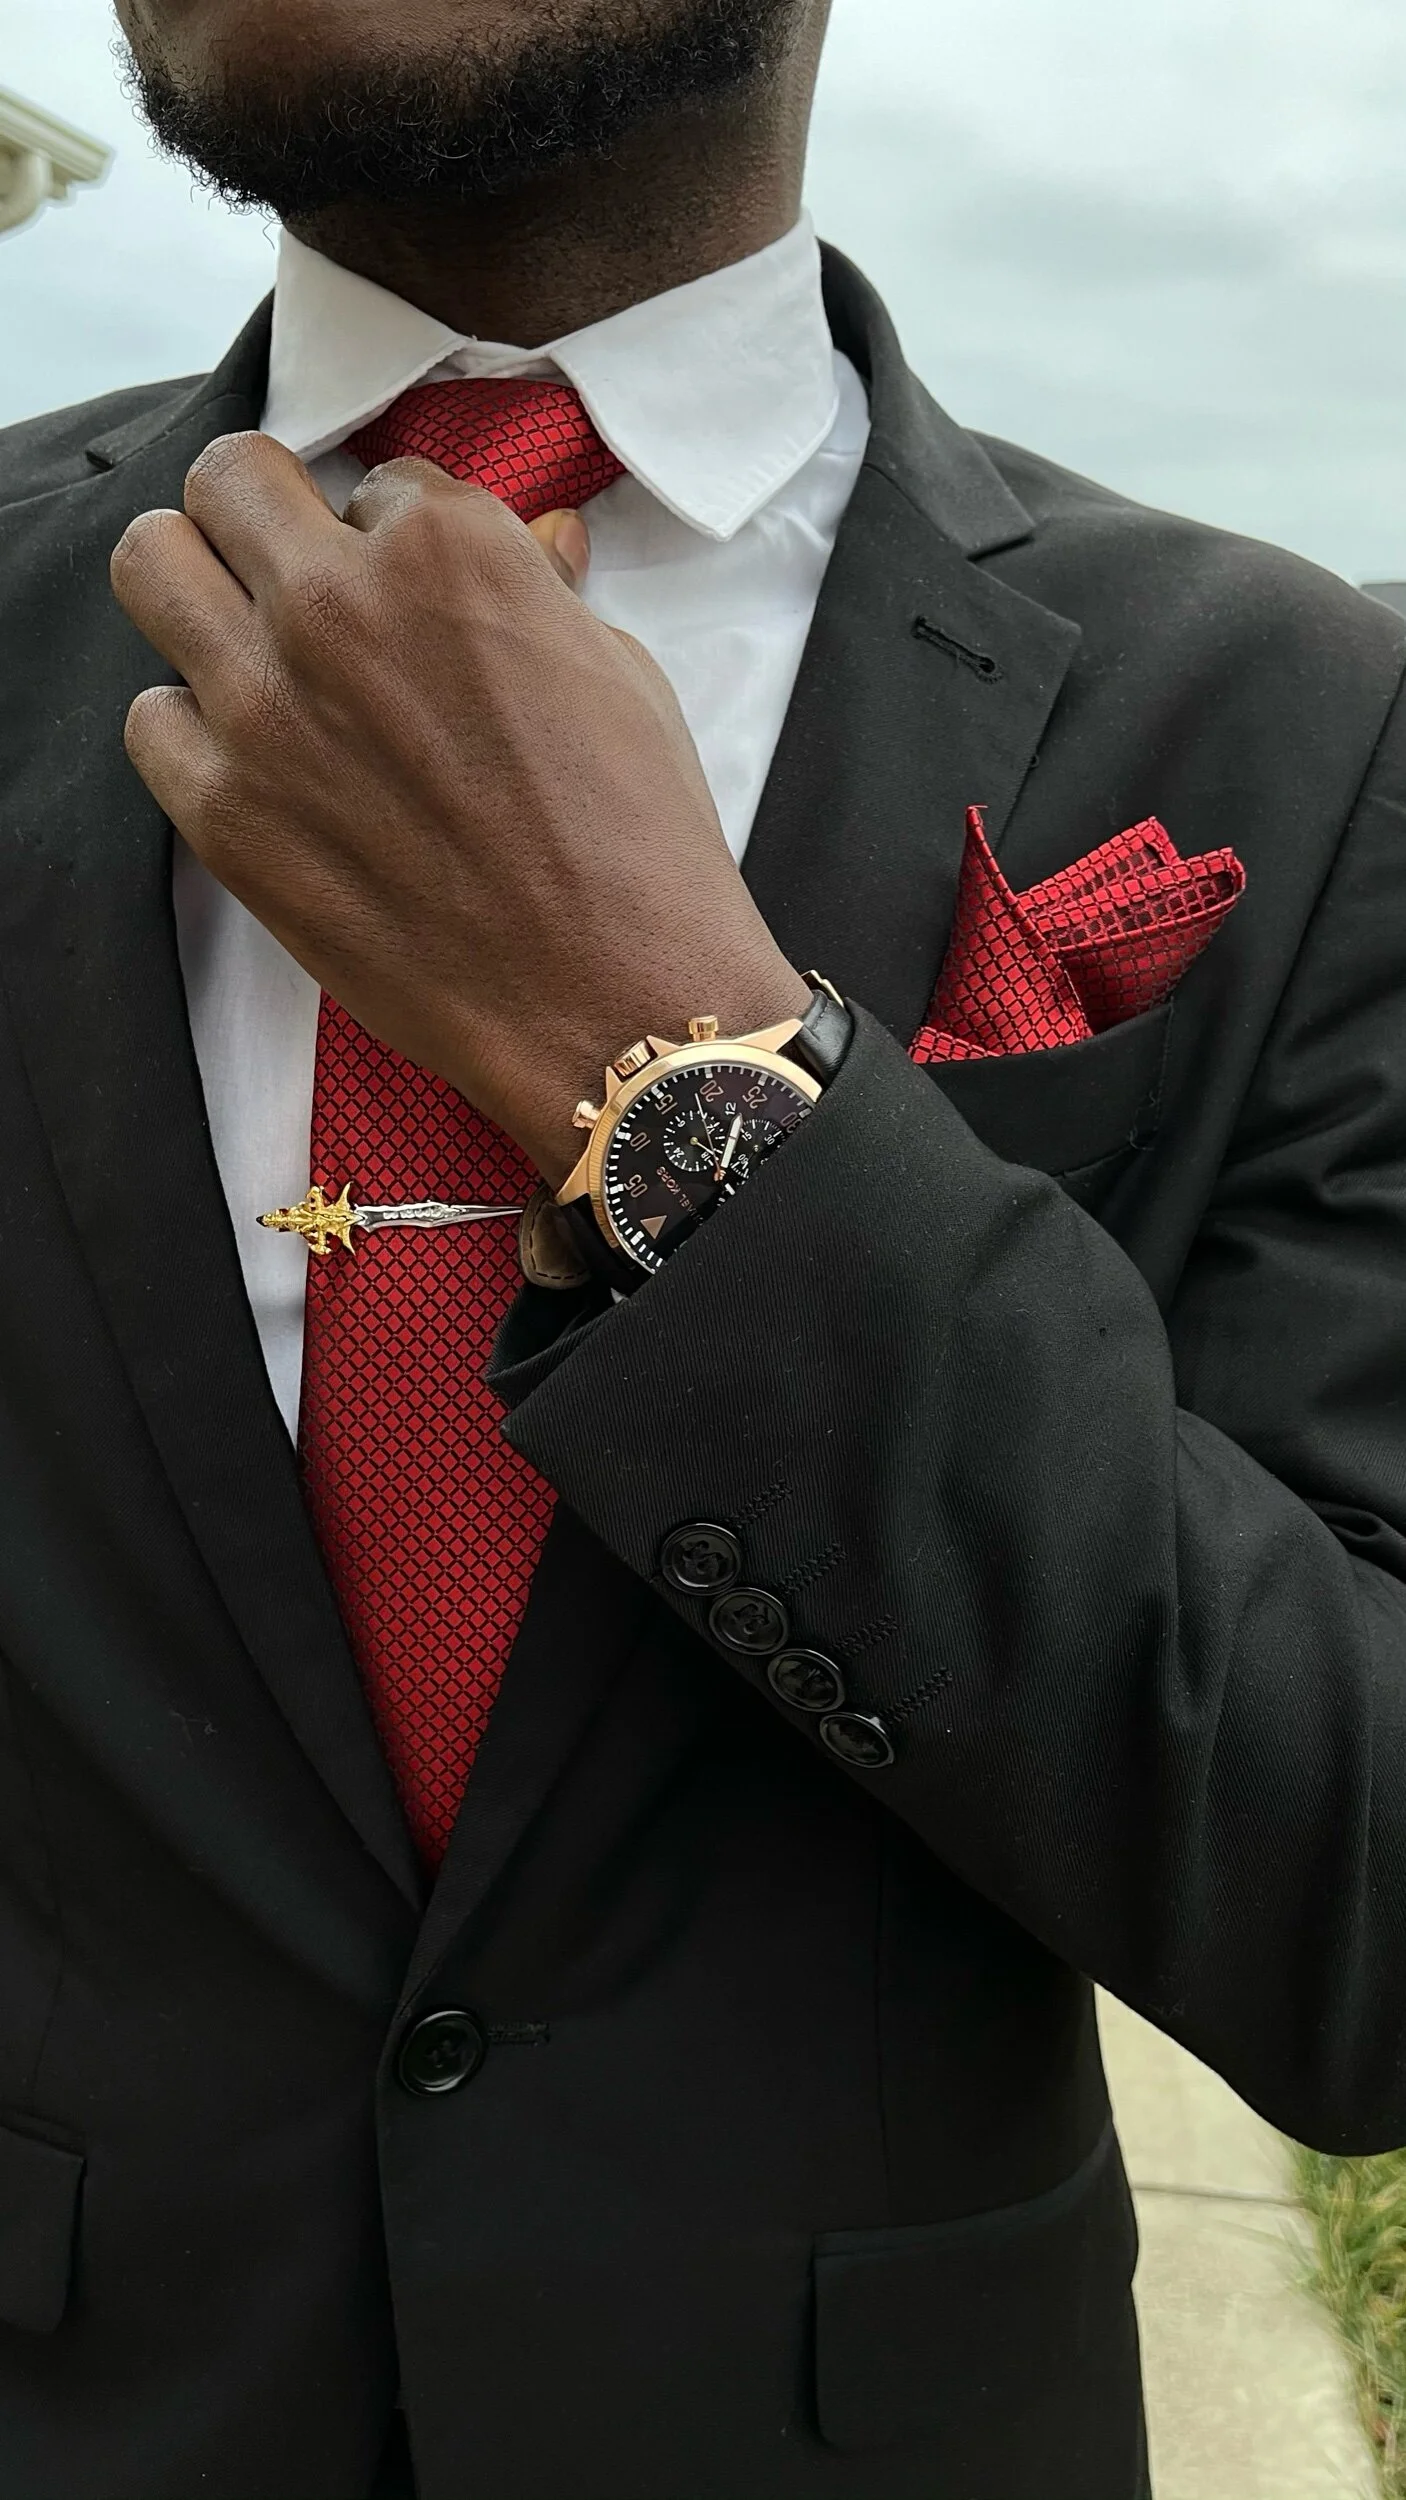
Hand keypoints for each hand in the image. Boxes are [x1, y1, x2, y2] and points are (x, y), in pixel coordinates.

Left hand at [110, 435, 808, 1180]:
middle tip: (297, 583)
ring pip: (151, 564)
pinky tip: (255, 765)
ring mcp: (265, 705)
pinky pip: (148, 719)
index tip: (409, 594)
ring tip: (249, 649)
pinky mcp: (224, 809)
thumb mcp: (617, 676)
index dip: (392, 535)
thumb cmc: (633, 842)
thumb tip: (538, 545)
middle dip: (264, 521)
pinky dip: (191, 732)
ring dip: (198, 593)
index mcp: (446, 547)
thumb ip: (539, 594)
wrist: (610, 996)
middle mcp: (338, 604)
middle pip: (227, 482)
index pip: (372, 481)